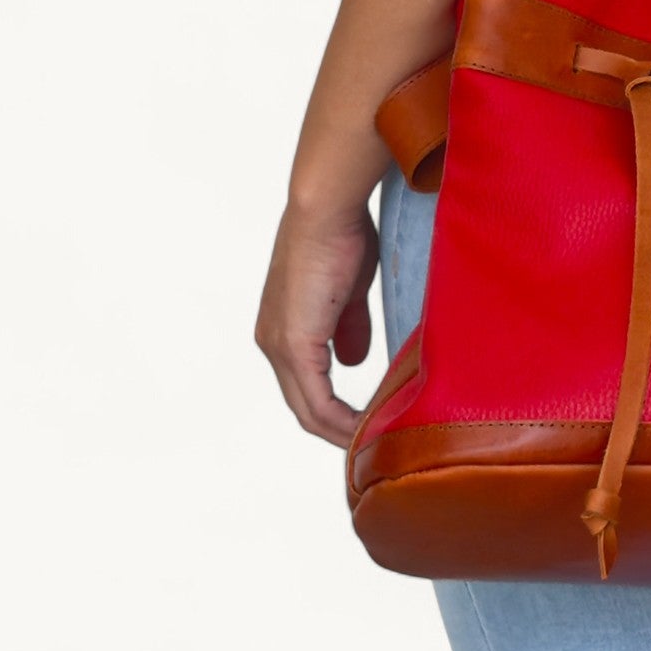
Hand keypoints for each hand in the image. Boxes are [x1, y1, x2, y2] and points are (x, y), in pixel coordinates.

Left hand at [255, 201, 379, 448]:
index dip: (337, 411)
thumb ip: (349, 327)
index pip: (306, 388)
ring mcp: (279, 346)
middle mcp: (272, 343)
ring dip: (343, 430)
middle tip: (376, 441)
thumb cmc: (341, 235)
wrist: (326, 209)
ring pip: (308, 410)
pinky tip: (369, 424)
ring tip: (377, 439)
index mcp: (283, 329)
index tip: (372, 420)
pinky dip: (343, 419)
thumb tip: (355, 359)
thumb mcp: (348, 291)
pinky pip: (317, 401)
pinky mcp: (294, 345)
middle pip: (304, 408)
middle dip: (340, 429)